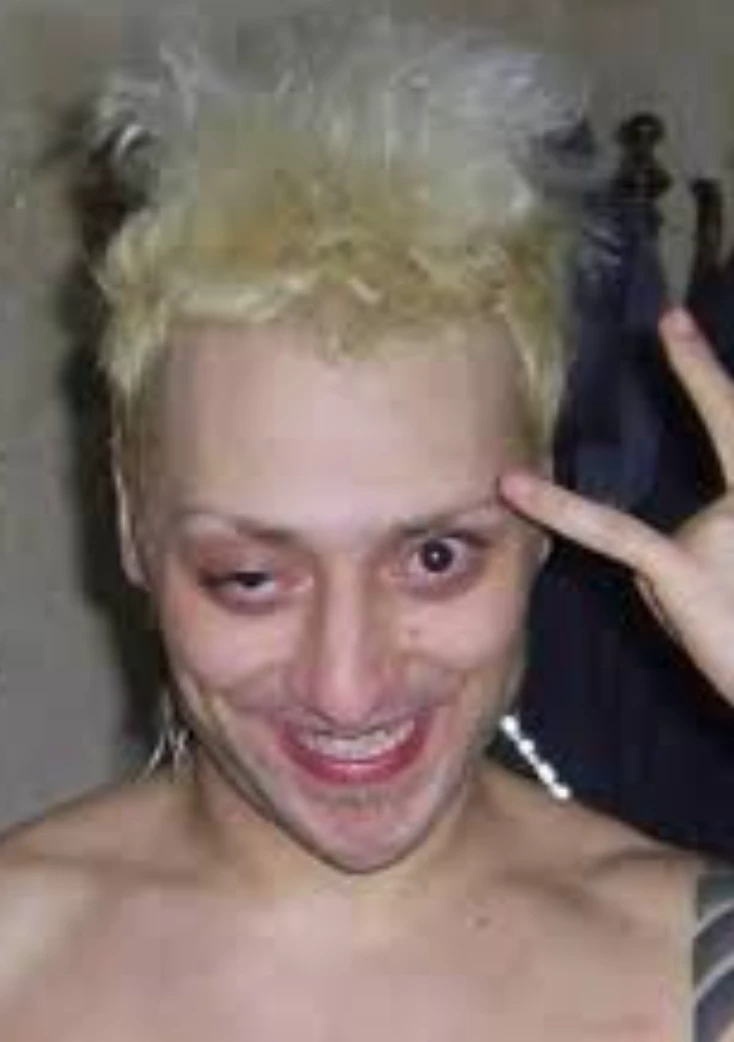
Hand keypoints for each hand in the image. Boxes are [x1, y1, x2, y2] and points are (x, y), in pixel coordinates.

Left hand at [500, 308, 733, 701]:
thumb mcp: (729, 579)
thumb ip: (702, 555)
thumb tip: (660, 565)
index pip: (733, 422)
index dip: (702, 372)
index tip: (671, 323)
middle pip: (697, 510)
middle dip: (702, 436)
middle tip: (673, 347)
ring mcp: (723, 530)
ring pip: (656, 554)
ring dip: (682, 603)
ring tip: (731, 635)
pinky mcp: (683, 570)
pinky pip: (615, 533)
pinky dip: (562, 509)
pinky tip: (514, 486)